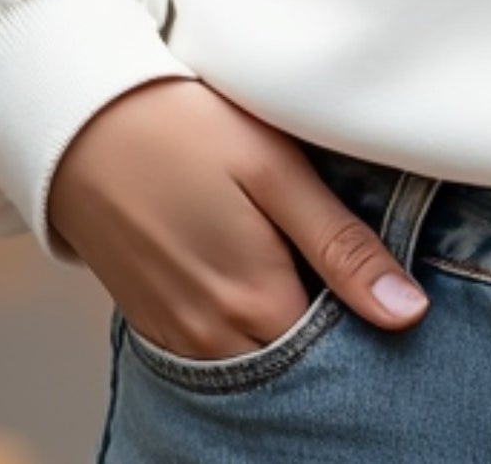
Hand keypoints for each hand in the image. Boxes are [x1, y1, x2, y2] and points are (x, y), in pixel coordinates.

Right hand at [46, 77, 428, 359]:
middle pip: (294, 366)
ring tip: (311, 273)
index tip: (391, 297)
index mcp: (254, 305)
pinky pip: (215, 351)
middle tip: (355, 280)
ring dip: (288, 332)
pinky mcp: (151, 322)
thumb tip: (408, 315)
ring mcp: (175, 338)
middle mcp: (211, 341)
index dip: (370, 330)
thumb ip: (341, 247)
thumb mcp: (277, 174)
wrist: (82, 123)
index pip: (336, 357)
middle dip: (332, 339)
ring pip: (255, 361)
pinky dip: (246, 329)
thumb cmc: (190, 132)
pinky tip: (262, 277)